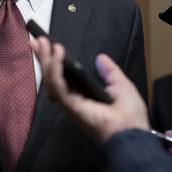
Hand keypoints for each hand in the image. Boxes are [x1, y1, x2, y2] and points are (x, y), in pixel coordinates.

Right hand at [31, 37, 148, 141]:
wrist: (133, 131)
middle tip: (39, 40)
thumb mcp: (120, 84)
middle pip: (52, 77)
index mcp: (82, 95)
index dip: (53, 60)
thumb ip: (109, 71)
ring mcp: (70, 104)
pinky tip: (57, 56)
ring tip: (44, 44)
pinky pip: (58, 86)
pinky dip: (55, 69)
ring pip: (51, 80)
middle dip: (44, 58)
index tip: (48, 44)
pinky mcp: (70, 106)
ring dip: (46, 60)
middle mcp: (73, 100)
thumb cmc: (130, 115)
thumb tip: (101, 58)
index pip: (62, 76)